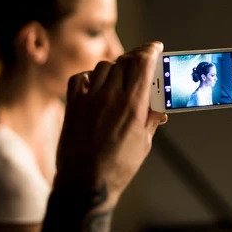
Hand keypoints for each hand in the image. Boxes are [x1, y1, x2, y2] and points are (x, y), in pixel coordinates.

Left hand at [53, 41, 167, 208]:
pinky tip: (94, 85)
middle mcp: (111, 97)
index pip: (143, 63)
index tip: (156, 47)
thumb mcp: (144, 143)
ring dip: (114, 67)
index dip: (151, 50)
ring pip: (102, 66)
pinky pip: (79, 79)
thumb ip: (151, 120)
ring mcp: (89, 100)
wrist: (85, 184)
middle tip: (141, 61)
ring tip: (119, 76)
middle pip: (124, 61)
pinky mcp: (72, 107)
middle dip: (135, 56)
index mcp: (133, 105)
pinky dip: (88, 77)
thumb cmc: (118, 167)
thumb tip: (159, 109)